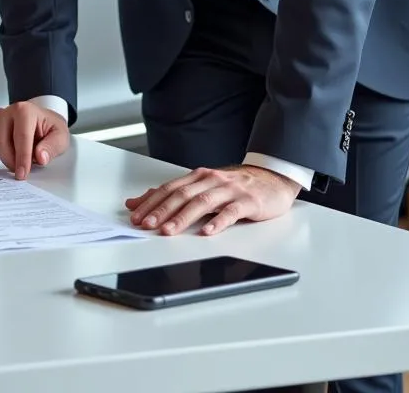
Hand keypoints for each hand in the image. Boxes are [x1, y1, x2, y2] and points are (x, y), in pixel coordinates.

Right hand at [0, 101, 69, 179]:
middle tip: (20, 173)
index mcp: (25, 111)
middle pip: (2, 140)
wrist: (43, 120)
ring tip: (1, 174)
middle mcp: (7, 112)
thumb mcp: (60, 136)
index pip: (21, 137)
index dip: (22, 158)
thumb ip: (51, 147)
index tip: (23, 174)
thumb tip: (41, 157)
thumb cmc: (49, 127)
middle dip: (10, 160)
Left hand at [126, 165, 301, 235]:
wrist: (272, 178)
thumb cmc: (234, 186)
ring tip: (170, 230)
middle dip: (162, 210)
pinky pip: (232, 212)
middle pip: (182, 195)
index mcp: (198, 177)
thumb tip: (140, 200)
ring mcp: (230, 190)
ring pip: (202, 202)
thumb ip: (173, 193)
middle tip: (147, 224)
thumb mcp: (203, 186)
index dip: (151, 202)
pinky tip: (208, 231)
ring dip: (183, 217)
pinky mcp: (248, 202)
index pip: (169, 189)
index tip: (136, 215)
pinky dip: (218, 221)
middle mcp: (211, 180)